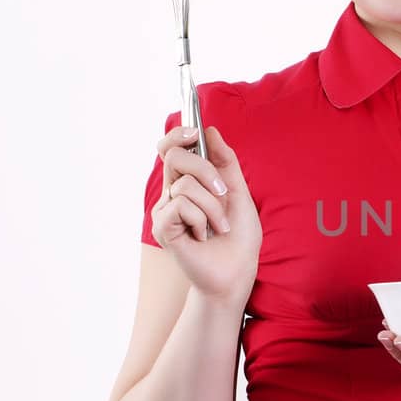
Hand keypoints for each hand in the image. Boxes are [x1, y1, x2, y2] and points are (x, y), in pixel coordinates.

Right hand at [150, 123, 261, 305]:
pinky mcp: (162, 227)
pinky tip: (203, 236)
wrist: (238, 270)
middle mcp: (172, 192)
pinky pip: (181, 206)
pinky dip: (202, 220)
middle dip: (205, 169)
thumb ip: (225, 161)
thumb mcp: (239, 192)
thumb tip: (210, 130)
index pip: (171, 147)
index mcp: (189, 181)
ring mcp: (165, 210)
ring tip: (218, 226)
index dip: (178, 134)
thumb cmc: (239, 236)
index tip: (194, 132)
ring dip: (213, 206)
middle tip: (223, 193)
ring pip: (185, 184)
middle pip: (175, 155)